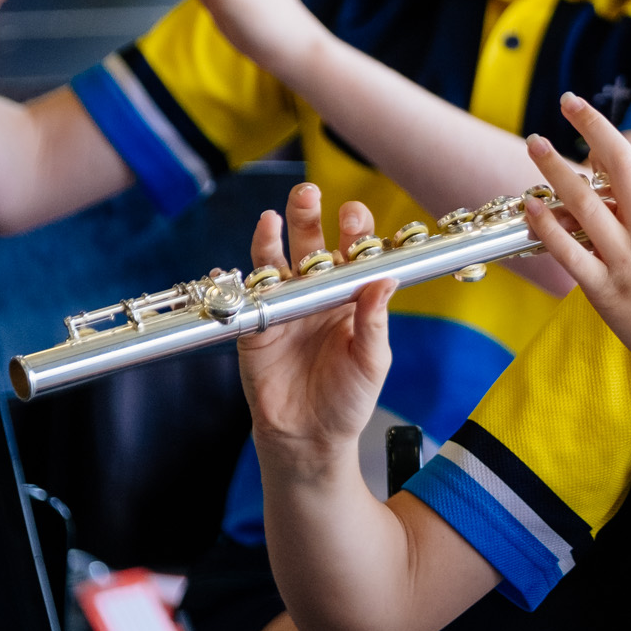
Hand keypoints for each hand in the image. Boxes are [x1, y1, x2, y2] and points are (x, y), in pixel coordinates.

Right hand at [238, 184, 395, 476]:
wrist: (308, 438)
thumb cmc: (348, 400)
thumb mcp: (372, 362)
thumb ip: (375, 322)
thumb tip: (385, 280)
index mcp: (350, 298)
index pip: (353, 254)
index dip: (354, 232)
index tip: (354, 216)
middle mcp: (316, 295)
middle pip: (312, 245)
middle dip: (310, 216)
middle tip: (310, 192)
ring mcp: (284, 307)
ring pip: (278, 261)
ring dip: (276, 234)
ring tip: (279, 212)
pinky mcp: (256, 325)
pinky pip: (249, 293)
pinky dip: (246, 271)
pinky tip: (245, 253)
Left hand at [520, 94, 630, 441]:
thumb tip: (624, 185)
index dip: (601, 129)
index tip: (580, 109)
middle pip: (612, 165)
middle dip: (584, 128)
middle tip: (560, 106)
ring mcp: (626, 258)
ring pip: (583, 202)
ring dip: (554, 169)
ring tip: (534, 144)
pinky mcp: (606, 290)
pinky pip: (569, 251)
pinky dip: (547, 225)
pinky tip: (531, 208)